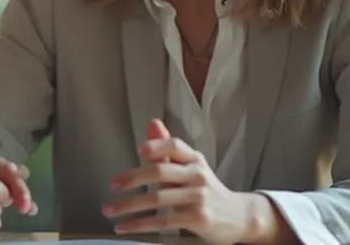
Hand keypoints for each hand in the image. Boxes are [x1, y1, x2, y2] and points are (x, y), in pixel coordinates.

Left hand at [101, 119, 293, 244]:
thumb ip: (167, 148)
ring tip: (110, 210)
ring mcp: (199, 197)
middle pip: (160, 171)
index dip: (157, 146)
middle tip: (112, 185)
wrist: (239, 217)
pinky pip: (164, 220)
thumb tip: (151, 123)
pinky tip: (126, 226)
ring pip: (158, 198)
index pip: (175, 146)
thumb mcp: (190, 166)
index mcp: (193, 159)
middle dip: (132, 178)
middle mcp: (197, 175)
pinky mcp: (198, 218)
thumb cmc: (206, 190)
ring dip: (129, 206)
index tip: (140, 151)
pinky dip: (140, 224)